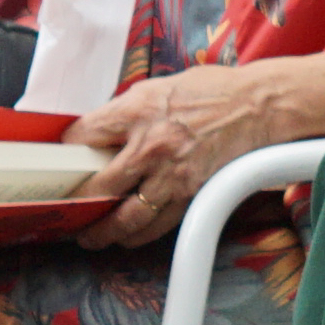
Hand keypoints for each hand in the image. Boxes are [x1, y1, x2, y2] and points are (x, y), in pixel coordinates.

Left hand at [71, 61, 296, 248]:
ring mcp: (170, 173)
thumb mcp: (159, 87)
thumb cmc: (214, 91)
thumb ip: (128, 110)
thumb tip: (104, 130)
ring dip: (104, 232)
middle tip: (68, 209)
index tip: (65, 159)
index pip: (83, 135)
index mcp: (136, 110)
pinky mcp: (191, 192)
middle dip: (78, 201)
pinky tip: (127, 237)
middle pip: (97, 185)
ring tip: (92, 237)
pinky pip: (158, 223)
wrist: (259, 105)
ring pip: (125, 216)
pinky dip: (139, 234)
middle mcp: (149, 144)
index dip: (68, 149)